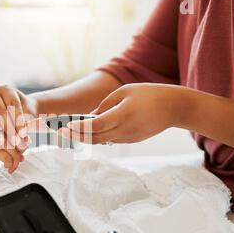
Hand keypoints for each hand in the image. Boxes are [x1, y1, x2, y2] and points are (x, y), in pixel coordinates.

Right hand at [0, 85, 36, 149]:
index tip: (23, 134)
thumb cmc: (22, 112)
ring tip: (0, 144)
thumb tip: (23, 135)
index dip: (18, 120)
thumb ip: (26, 123)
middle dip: (8, 128)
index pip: (13, 104)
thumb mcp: (27, 114)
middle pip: (0, 111)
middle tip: (14, 142)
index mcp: (7, 90)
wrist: (13, 112)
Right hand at [0, 137, 23, 173]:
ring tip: (12, 168)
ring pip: (14, 152)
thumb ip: (9, 150)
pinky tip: (6, 167)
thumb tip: (22, 157)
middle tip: (19, 162)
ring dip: (15, 162)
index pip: (19, 138)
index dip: (23, 146)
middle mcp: (1, 135)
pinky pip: (7, 158)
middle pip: (18, 145)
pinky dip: (9, 164)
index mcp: (2, 132)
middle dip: (20, 155)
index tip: (22, 154)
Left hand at [61, 83, 186, 143]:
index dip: (78, 127)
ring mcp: (128, 138)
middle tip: (59, 131)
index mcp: (123, 115)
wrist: (174, 108)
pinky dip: (98, 135)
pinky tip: (89, 129)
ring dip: (85, 136)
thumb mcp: (125, 91)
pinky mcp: (131, 141)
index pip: (95, 125)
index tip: (65, 126)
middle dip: (75, 135)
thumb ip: (105, 105)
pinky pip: (110, 139)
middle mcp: (124, 130)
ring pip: (101, 140)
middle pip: (94, 137)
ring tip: (68, 130)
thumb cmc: (149, 94)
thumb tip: (90, 117)